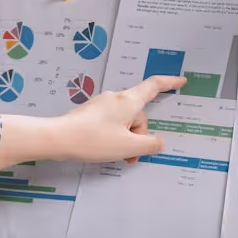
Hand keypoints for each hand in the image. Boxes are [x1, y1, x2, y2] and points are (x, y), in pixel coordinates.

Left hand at [0, 75, 186, 169]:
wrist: (57, 138)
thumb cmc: (92, 140)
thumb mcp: (127, 147)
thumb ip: (148, 145)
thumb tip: (158, 142)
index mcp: (128, 101)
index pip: (154, 86)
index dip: (169, 83)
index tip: (180, 82)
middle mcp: (115, 98)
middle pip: (138, 113)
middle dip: (139, 135)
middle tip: (131, 155)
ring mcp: (101, 105)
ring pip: (124, 121)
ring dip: (126, 139)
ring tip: (116, 155)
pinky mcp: (90, 114)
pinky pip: (110, 124)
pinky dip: (114, 137)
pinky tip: (104, 149)